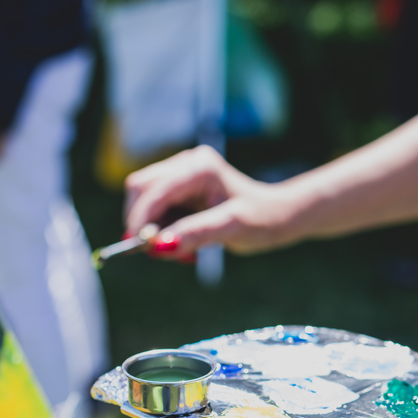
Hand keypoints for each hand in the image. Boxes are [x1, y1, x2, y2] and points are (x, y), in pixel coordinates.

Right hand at [124, 145, 304, 258]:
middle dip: (144, 223)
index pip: (154, 190)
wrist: (276, 216)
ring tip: (185, 252)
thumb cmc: (261, 219)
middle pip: (140, 190)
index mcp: (200, 167)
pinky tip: (185, 243)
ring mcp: (181, 174)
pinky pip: (154, 210)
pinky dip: (162, 230)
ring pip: (144, 201)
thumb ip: (195, 234)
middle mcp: (187, 163)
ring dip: (154, 230)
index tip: (141, 248)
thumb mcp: (231, 228)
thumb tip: (158, 246)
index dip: (141, 218)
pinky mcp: (179, 188)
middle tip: (162, 253)